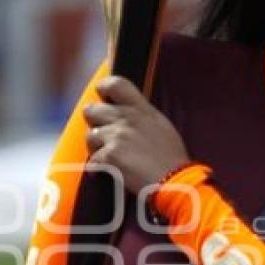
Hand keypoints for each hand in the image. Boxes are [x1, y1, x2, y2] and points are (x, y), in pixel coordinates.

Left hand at [84, 75, 189, 194]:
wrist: (174, 180)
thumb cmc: (172, 158)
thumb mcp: (163, 126)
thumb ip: (143, 116)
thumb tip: (129, 114)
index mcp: (142, 109)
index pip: (116, 84)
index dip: (104, 88)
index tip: (102, 96)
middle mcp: (127, 118)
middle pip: (92, 110)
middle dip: (93, 122)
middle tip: (101, 134)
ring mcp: (117, 136)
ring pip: (90, 136)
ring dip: (96, 148)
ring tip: (107, 157)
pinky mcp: (110, 155)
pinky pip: (92, 160)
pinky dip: (97, 168)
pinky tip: (106, 173)